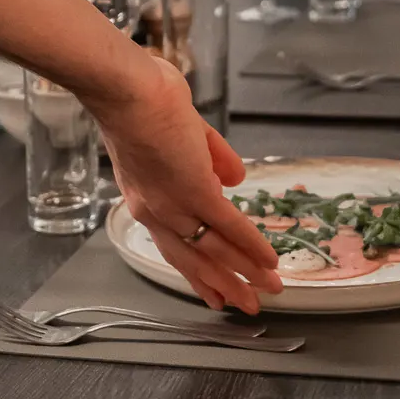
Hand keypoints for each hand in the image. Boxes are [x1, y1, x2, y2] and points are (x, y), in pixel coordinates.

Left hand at [97, 58, 281, 314]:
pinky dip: (251, 245)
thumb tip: (233, 179)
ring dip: (245, 273)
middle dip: (225, 285)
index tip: (214, 294)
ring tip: (269, 291)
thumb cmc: (147, 97)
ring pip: (215, 250)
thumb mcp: (183, 132)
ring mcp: (175, 205)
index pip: (174, 245)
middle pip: (195, 259)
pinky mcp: (194, 193)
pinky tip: (269, 259)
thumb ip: (210, 156)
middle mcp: (156, 212)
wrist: (130, 91)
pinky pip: (229, 227)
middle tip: (246, 307)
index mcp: (147, 198)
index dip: (197, 272)